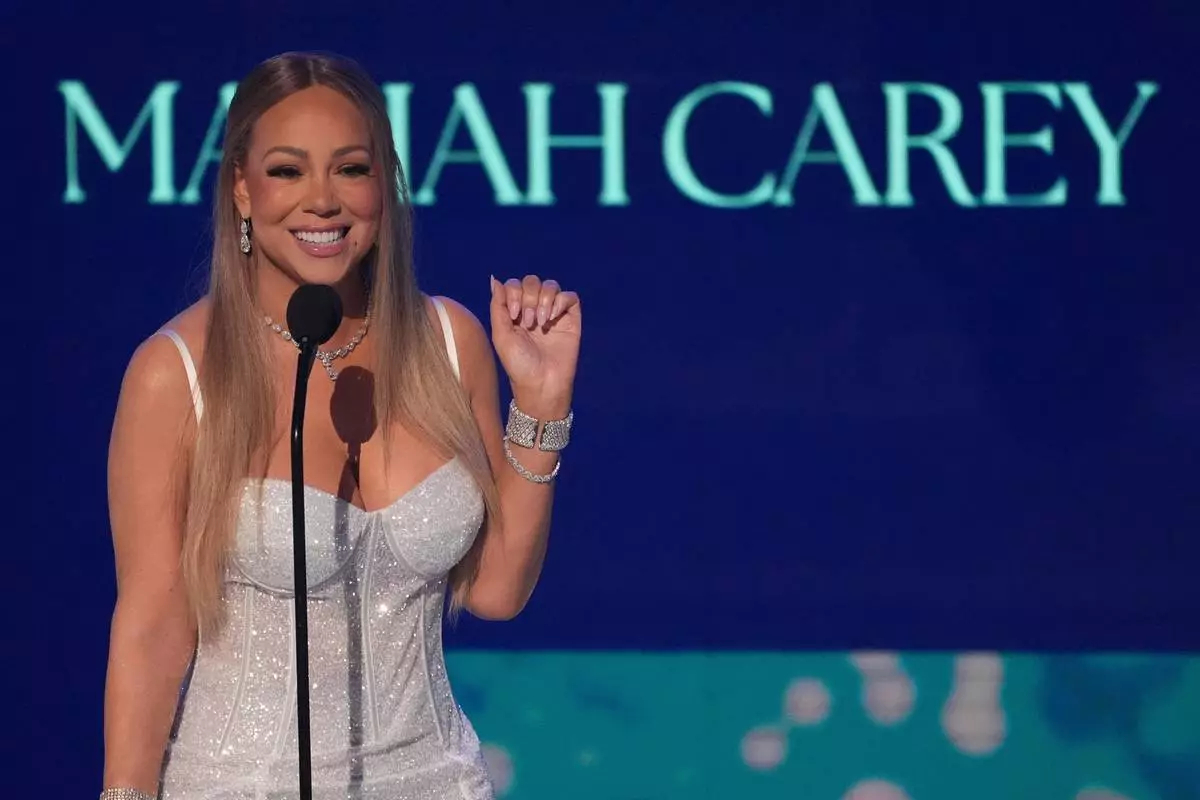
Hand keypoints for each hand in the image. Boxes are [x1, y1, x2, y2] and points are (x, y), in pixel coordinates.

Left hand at [489, 274, 580, 415]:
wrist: (541, 383)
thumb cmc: (518, 364)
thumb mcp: (501, 334)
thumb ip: (497, 306)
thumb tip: (494, 279)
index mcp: (516, 312)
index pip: (514, 285)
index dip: (514, 294)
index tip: (514, 316)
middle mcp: (534, 309)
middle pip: (532, 281)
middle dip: (529, 298)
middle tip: (528, 323)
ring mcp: (553, 313)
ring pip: (551, 285)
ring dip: (544, 300)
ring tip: (540, 323)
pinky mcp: (571, 319)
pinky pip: (570, 296)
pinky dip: (560, 302)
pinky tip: (553, 319)